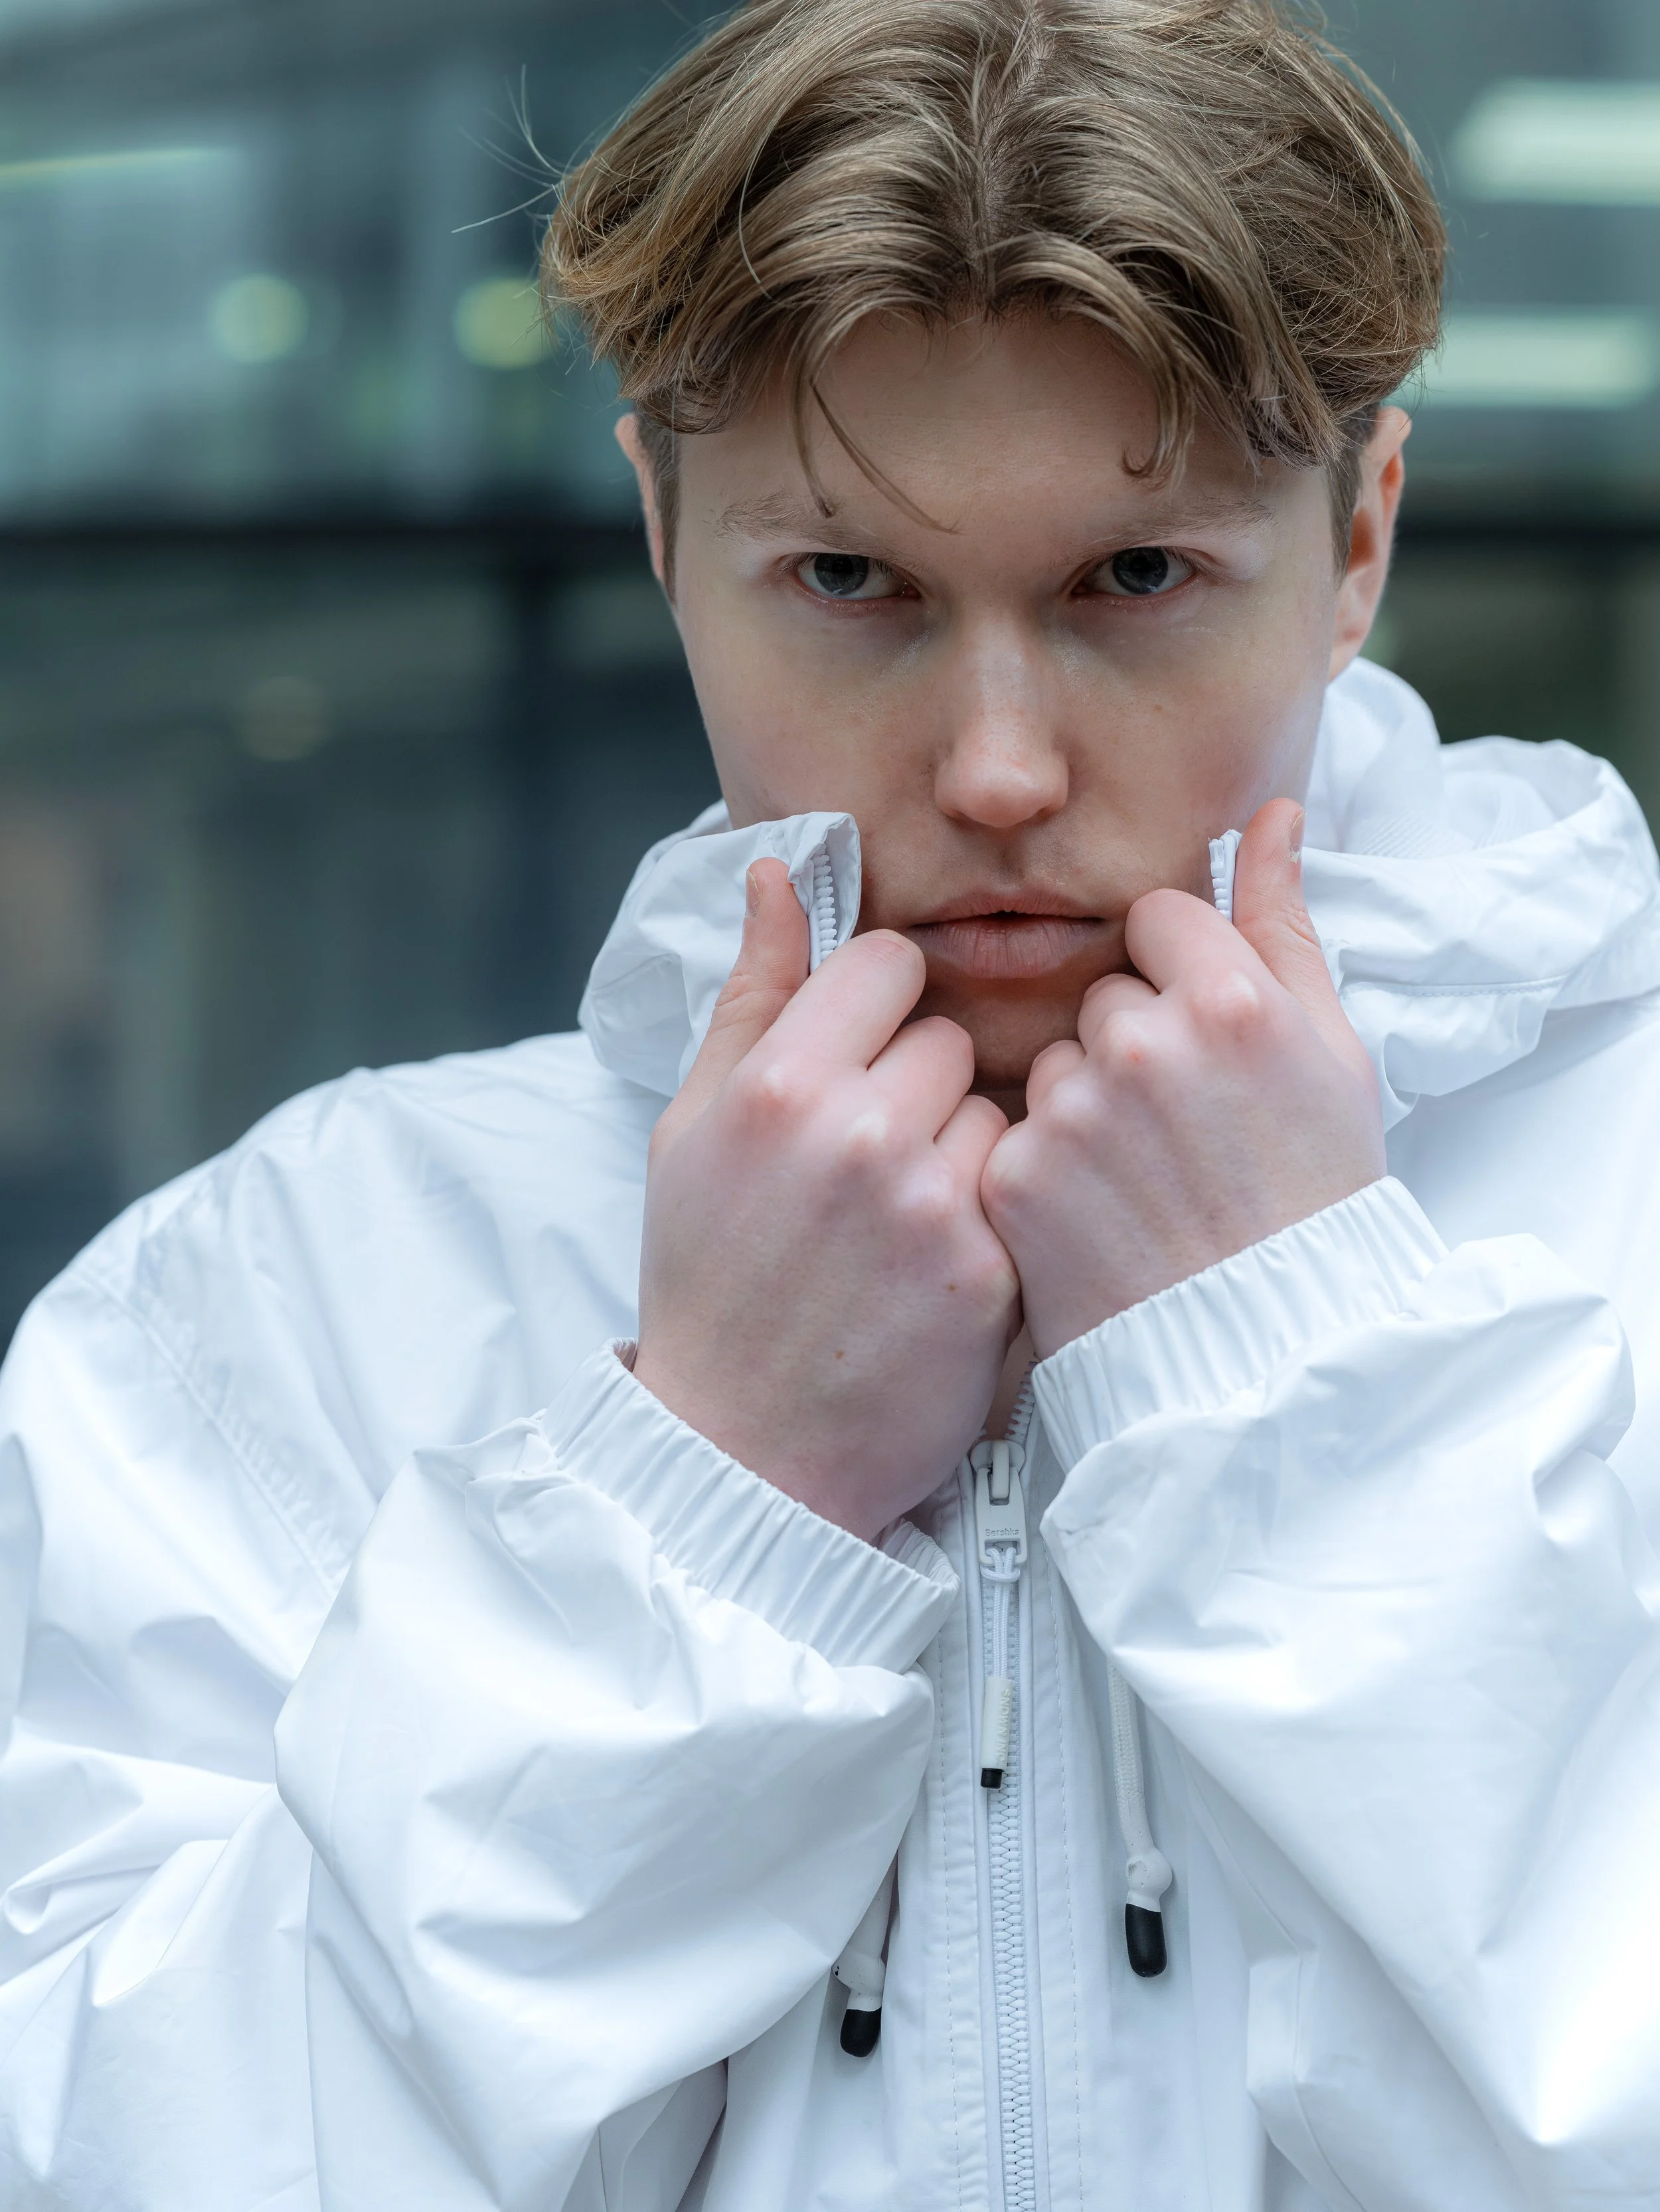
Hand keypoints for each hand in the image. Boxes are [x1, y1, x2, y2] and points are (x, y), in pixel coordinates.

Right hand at [634, 860, 1017, 1541]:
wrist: (741, 1447)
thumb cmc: (708, 1278)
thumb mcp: (691, 1128)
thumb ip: (751, 993)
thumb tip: (777, 872)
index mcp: (779, 1082)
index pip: (888, 962)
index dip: (879, 1006)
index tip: (862, 1054)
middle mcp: (859, 1132)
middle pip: (949, 1035)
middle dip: (920, 1080)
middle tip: (874, 1155)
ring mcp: (933, 1204)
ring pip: (999, 1107)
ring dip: (964, 1144)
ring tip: (905, 1213)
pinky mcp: (991, 1272)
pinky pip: (1022, 1187)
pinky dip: (992, 1214)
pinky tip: (937, 1261)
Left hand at [981, 800, 1384, 1357]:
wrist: (1271, 1353)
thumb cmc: (1316, 1200)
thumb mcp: (1333, 1054)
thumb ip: (1284, 924)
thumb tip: (1271, 815)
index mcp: (1230, 998)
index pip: (1157, 919)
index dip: (1177, 974)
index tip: (1201, 1036)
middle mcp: (1143, 1043)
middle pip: (1102, 993)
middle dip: (1131, 1043)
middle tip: (1182, 1128)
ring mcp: (1073, 1113)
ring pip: (1054, 1063)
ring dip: (1084, 1104)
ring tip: (1143, 1180)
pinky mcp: (1017, 1179)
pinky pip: (1016, 1132)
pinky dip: (1047, 1169)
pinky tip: (1100, 1216)